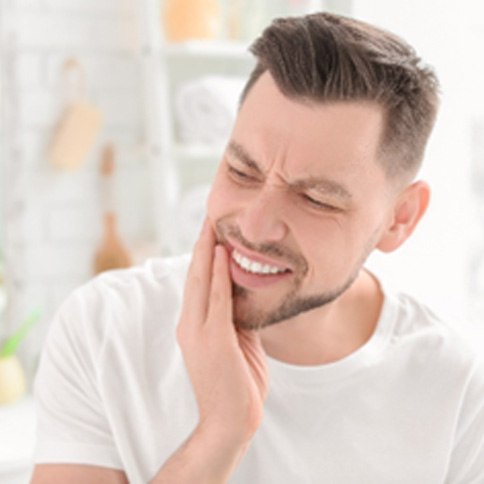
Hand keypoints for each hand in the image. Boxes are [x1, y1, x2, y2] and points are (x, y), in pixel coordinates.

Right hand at [177, 220, 268, 446]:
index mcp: (194, 325)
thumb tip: (247, 295)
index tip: (210, 231)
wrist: (230, 422)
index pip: (197, 283)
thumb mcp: (238, 342)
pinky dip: (217, 274)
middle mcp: (190, 324)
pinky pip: (217, 299)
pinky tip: (221, 253)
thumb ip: (238, 317)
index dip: (201, 255)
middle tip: (208, 216)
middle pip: (193, 275)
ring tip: (211, 223)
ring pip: (200, 281)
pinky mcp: (212, 339)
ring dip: (206, 250)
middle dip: (200, 244)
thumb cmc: (237, 383)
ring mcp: (198, 331)